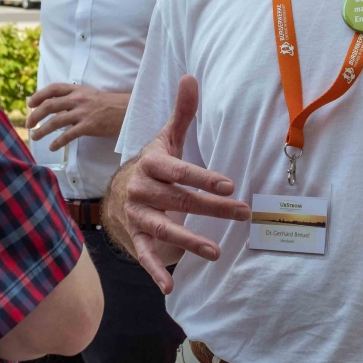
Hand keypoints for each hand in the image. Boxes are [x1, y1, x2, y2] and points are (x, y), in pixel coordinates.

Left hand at [28, 83, 128, 150]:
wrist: (127, 111)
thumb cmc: (108, 104)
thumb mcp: (89, 94)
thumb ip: (73, 97)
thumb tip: (55, 106)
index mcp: (78, 90)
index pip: (53, 89)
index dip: (39, 95)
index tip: (30, 103)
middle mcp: (78, 99)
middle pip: (49, 105)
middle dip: (35, 115)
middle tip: (29, 124)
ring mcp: (83, 113)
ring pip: (55, 121)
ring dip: (42, 130)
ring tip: (35, 136)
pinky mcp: (88, 126)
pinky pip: (68, 135)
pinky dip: (57, 142)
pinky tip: (52, 147)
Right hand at [111, 75, 249, 294]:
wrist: (118, 193)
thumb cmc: (154, 165)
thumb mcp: (165, 138)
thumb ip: (182, 112)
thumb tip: (191, 76)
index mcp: (152, 164)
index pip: (179, 171)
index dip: (203, 178)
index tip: (229, 186)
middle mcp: (142, 189)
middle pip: (179, 200)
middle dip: (212, 209)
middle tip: (244, 214)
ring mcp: (138, 215)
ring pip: (165, 228)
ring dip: (189, 242)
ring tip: (216, 253)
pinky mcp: (136, 237)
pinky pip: (145, 255)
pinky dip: (155, 272)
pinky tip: (171, 287)